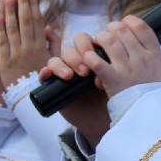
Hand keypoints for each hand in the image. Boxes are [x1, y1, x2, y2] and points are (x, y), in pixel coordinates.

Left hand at [0, 0, 58, 87]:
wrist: (30, 99)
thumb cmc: (44, 80)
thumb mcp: (54, 61)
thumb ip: (53, 44)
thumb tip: (48, 27)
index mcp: (41, 47)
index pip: (37, 21)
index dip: (33, 6)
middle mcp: (28, 47)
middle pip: (24, 20)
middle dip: (21, 3)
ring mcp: (14, 53)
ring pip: (10, 28)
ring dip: (8, 11)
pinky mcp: (3, 61)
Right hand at [42, 32, 109, 146]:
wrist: (101, 120)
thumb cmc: (110, 98)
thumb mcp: (115, 80)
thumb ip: (113, 67)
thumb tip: (111, 57)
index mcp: (93, 57)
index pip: (85, 40)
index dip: (89, 44)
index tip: (98, 57)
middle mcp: (78, 62)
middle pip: (71, 47)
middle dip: (78, 55)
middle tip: (86, 71)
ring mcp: (64, 72)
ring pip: (58, 58)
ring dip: (63, 64)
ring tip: (71, 76)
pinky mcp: (53, 85)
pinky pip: (45, 73)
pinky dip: (45, 71)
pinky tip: (49, 74)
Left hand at [83, 15, 160, 96]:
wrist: (150, 114)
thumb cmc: (152, 90)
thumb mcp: (160, 67)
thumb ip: (150, 50)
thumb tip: (135, 32)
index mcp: (155, 54)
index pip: (141, 27)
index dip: (129, 21)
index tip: (124, 25)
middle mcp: (141, 58)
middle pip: (122, 30)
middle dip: (110, 29)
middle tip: (107, 35)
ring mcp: (127, 69)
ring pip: (108, 41)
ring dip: (99, 39)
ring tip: (97, 44)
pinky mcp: (113, 80)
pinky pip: (96, 61)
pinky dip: (90, 58)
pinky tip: (90, 59)